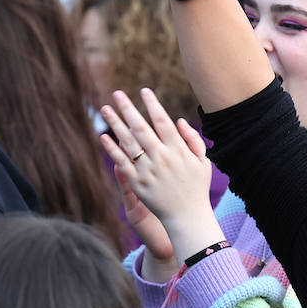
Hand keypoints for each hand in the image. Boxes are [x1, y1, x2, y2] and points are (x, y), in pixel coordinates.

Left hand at [100, 89, 225, 260]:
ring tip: (105, 108)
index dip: (152, 104)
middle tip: (117, 93)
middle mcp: (161, 157)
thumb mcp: (203, 162)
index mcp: (178, 149)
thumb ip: (193, 139)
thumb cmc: (196, 188)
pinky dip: (111, 149)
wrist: (187, 217)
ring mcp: (148, 170)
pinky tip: (103, 136)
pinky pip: (121, 162)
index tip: (144, 90)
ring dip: (115, 123)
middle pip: (141, 127)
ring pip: (128, 142)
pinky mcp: (137, 183)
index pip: (162, 121)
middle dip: (128, 108)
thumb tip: (178, 120)